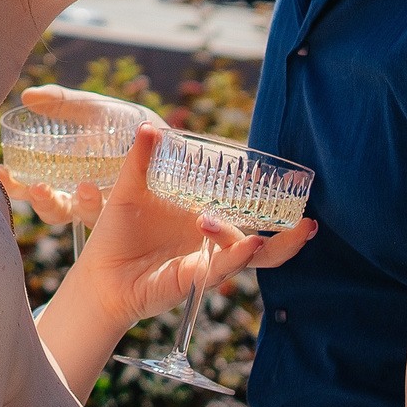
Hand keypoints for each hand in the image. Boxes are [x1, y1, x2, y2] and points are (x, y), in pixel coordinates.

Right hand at [0, 85, 159, 234]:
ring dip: (81, 205)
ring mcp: (108, 207)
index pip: (32, 186)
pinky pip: (120, 215)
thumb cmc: (126, 124)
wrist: (169, 137)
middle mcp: (82, 198)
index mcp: (66, 177)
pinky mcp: (134, 212)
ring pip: (84, 216)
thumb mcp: (93, 110)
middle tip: (36, 188)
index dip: (14, 183)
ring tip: (83, 189)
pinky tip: (107, 189)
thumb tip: (28, 96)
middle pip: (54, 209)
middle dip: (41, 202)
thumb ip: (63, 103)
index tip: (1, 170)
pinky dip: (111, 202)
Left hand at [2, 122, 315, 334]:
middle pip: (264, 246)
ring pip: (246, 260)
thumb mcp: (128, 191)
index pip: (248, 215)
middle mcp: (211, 246)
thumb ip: (140, 160)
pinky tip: (250, 245)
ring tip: (269, 234)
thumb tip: (149, 125)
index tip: (294, 183)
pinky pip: (219, 270)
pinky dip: (237, 258)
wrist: (97, 274)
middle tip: (309, 223)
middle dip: (290, 239)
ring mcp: (204, 264)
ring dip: (257, 244)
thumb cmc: (116, 236)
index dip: (274, 203)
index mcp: (205, 222)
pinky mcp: (191, 280)